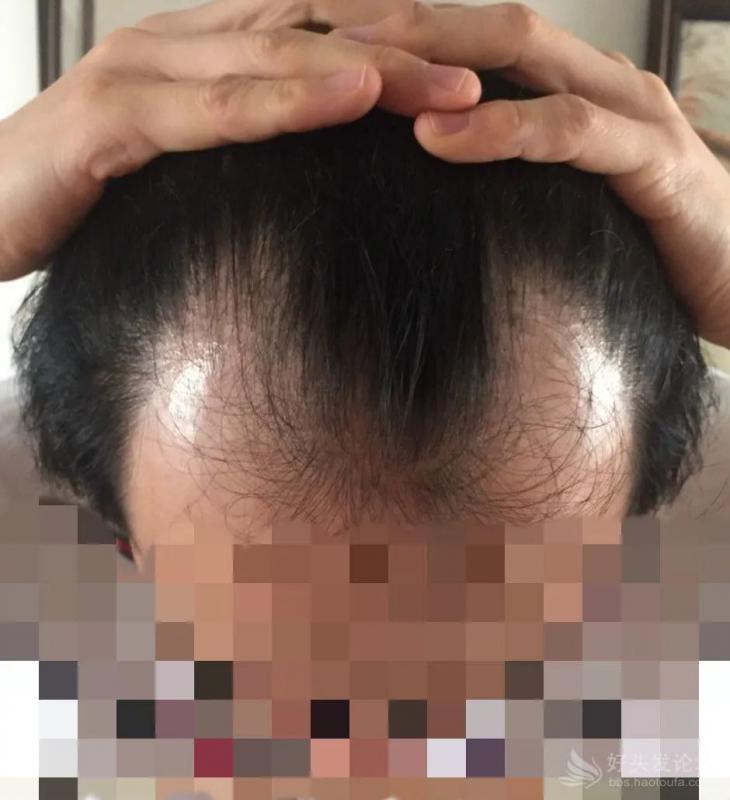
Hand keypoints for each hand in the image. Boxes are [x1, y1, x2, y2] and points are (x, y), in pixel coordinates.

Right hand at [0, 0, 480, 280]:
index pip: (318, 33)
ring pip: (275, 56)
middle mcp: (177, 43)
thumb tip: (309, 179)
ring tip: (449, 87)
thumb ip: (238, 153)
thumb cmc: (82, 193)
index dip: (401, 46)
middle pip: (315, 32)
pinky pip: (211, 106)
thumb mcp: (177, 168)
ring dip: (370, 68)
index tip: (474, 76)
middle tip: (491, 73)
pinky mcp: (109, 120)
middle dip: (409, 50)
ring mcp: (142, 72)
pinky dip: (283, 100)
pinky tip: (347, 98)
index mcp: (200, 54)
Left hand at [334, 2, 729, 349]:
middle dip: (410, 24)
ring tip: (367, 72)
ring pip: (528, 59)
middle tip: (329, 32)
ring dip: (441, 61)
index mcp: (573, 87)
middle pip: (495, 27)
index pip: (483, 40)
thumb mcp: (565, 197)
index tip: (335, 37)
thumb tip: (433, 174)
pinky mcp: (655, 158)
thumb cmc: (646, 236)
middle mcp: (599, 80)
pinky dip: (503, 127)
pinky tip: (440, 137)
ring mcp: (632, 110)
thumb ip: (514, 175)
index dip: (411, 30)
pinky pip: (572, 129)